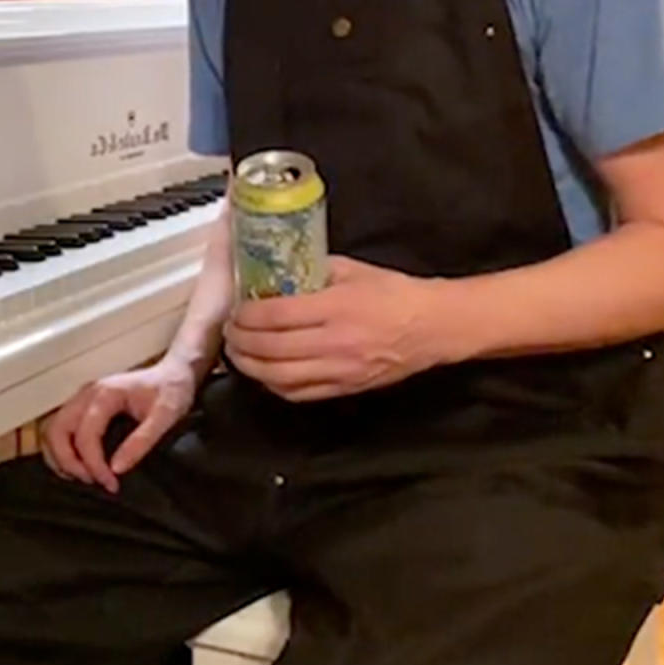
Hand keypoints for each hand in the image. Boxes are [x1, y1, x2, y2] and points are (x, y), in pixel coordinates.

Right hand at [40, 355, 196, 491]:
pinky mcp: (84, 407)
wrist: (174, 374)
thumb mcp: (166, 415)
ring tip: (84, 477)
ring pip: (53, 430)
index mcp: (106, 393)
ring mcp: (82, 399)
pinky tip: (79, 467)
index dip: (93, 463)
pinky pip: (60, 430)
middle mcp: (88, 394)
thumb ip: (142, 440)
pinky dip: (61, 451)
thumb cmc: (172, 390)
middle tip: (92, 481)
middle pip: (57, 430)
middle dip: (69, 462)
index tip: (111, 483)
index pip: (85, 433)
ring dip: (61, 457)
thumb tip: (117, 468)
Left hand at [224, 256, 440, 401]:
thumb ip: (315, 271)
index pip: (275, 315)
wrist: (432, 327)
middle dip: (241, 342)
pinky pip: (300, 394)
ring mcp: (339, 370)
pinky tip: (265, 374)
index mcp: (336, 306)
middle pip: (271, 348)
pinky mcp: (345, 388)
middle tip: (230, 333)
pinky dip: (274, 386)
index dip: (246, 316)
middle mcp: (334, 342)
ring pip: (280, 377)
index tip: (235, 310)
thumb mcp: (353, 270)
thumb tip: (280, 272)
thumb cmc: (394, 294)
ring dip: (251, 367)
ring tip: (239, 355)